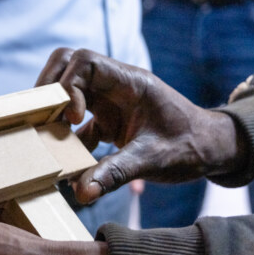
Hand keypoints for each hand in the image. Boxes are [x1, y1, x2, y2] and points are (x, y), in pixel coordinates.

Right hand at [36, 48, 247, 203]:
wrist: (211, 150)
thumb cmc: (191, 146)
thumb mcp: (154, 160)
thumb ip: (115, 173)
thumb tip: (82, 192)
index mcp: (130, 83)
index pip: (85, 62)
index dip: (68, 87)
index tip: (74, 119)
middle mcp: (115, 86)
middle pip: (68, 64)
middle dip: (49, 87)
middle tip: (42, 118)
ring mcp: (109, 102)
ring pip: (67, 89)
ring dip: (53, 111)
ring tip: (46, 138)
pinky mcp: (107, 121)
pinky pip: (75, 122)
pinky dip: (65, 139)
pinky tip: (66, 164)